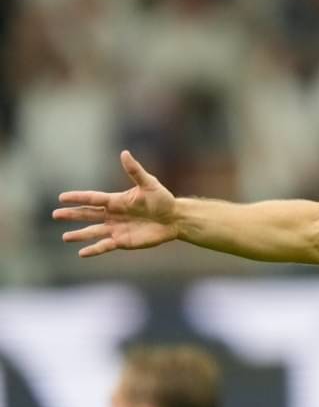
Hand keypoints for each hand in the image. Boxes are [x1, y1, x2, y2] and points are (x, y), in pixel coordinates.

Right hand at [52, 151, 178, 256]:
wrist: (174, 218)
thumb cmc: (162, 199)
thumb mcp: (149, 184)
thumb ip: (135, 171)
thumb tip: (124, 153)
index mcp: (116, 200)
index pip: (93, 198)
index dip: (77, 198)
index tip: (61, 197)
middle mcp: (112, 214)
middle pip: (88, 214)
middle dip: (72, 215)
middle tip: (55, 214)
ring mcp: (116, 228)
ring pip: (93, 231)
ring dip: (79, 235)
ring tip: (65, 237)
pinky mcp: (123, 241)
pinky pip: (105, 245)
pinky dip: (94, 249)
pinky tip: (82, 253)